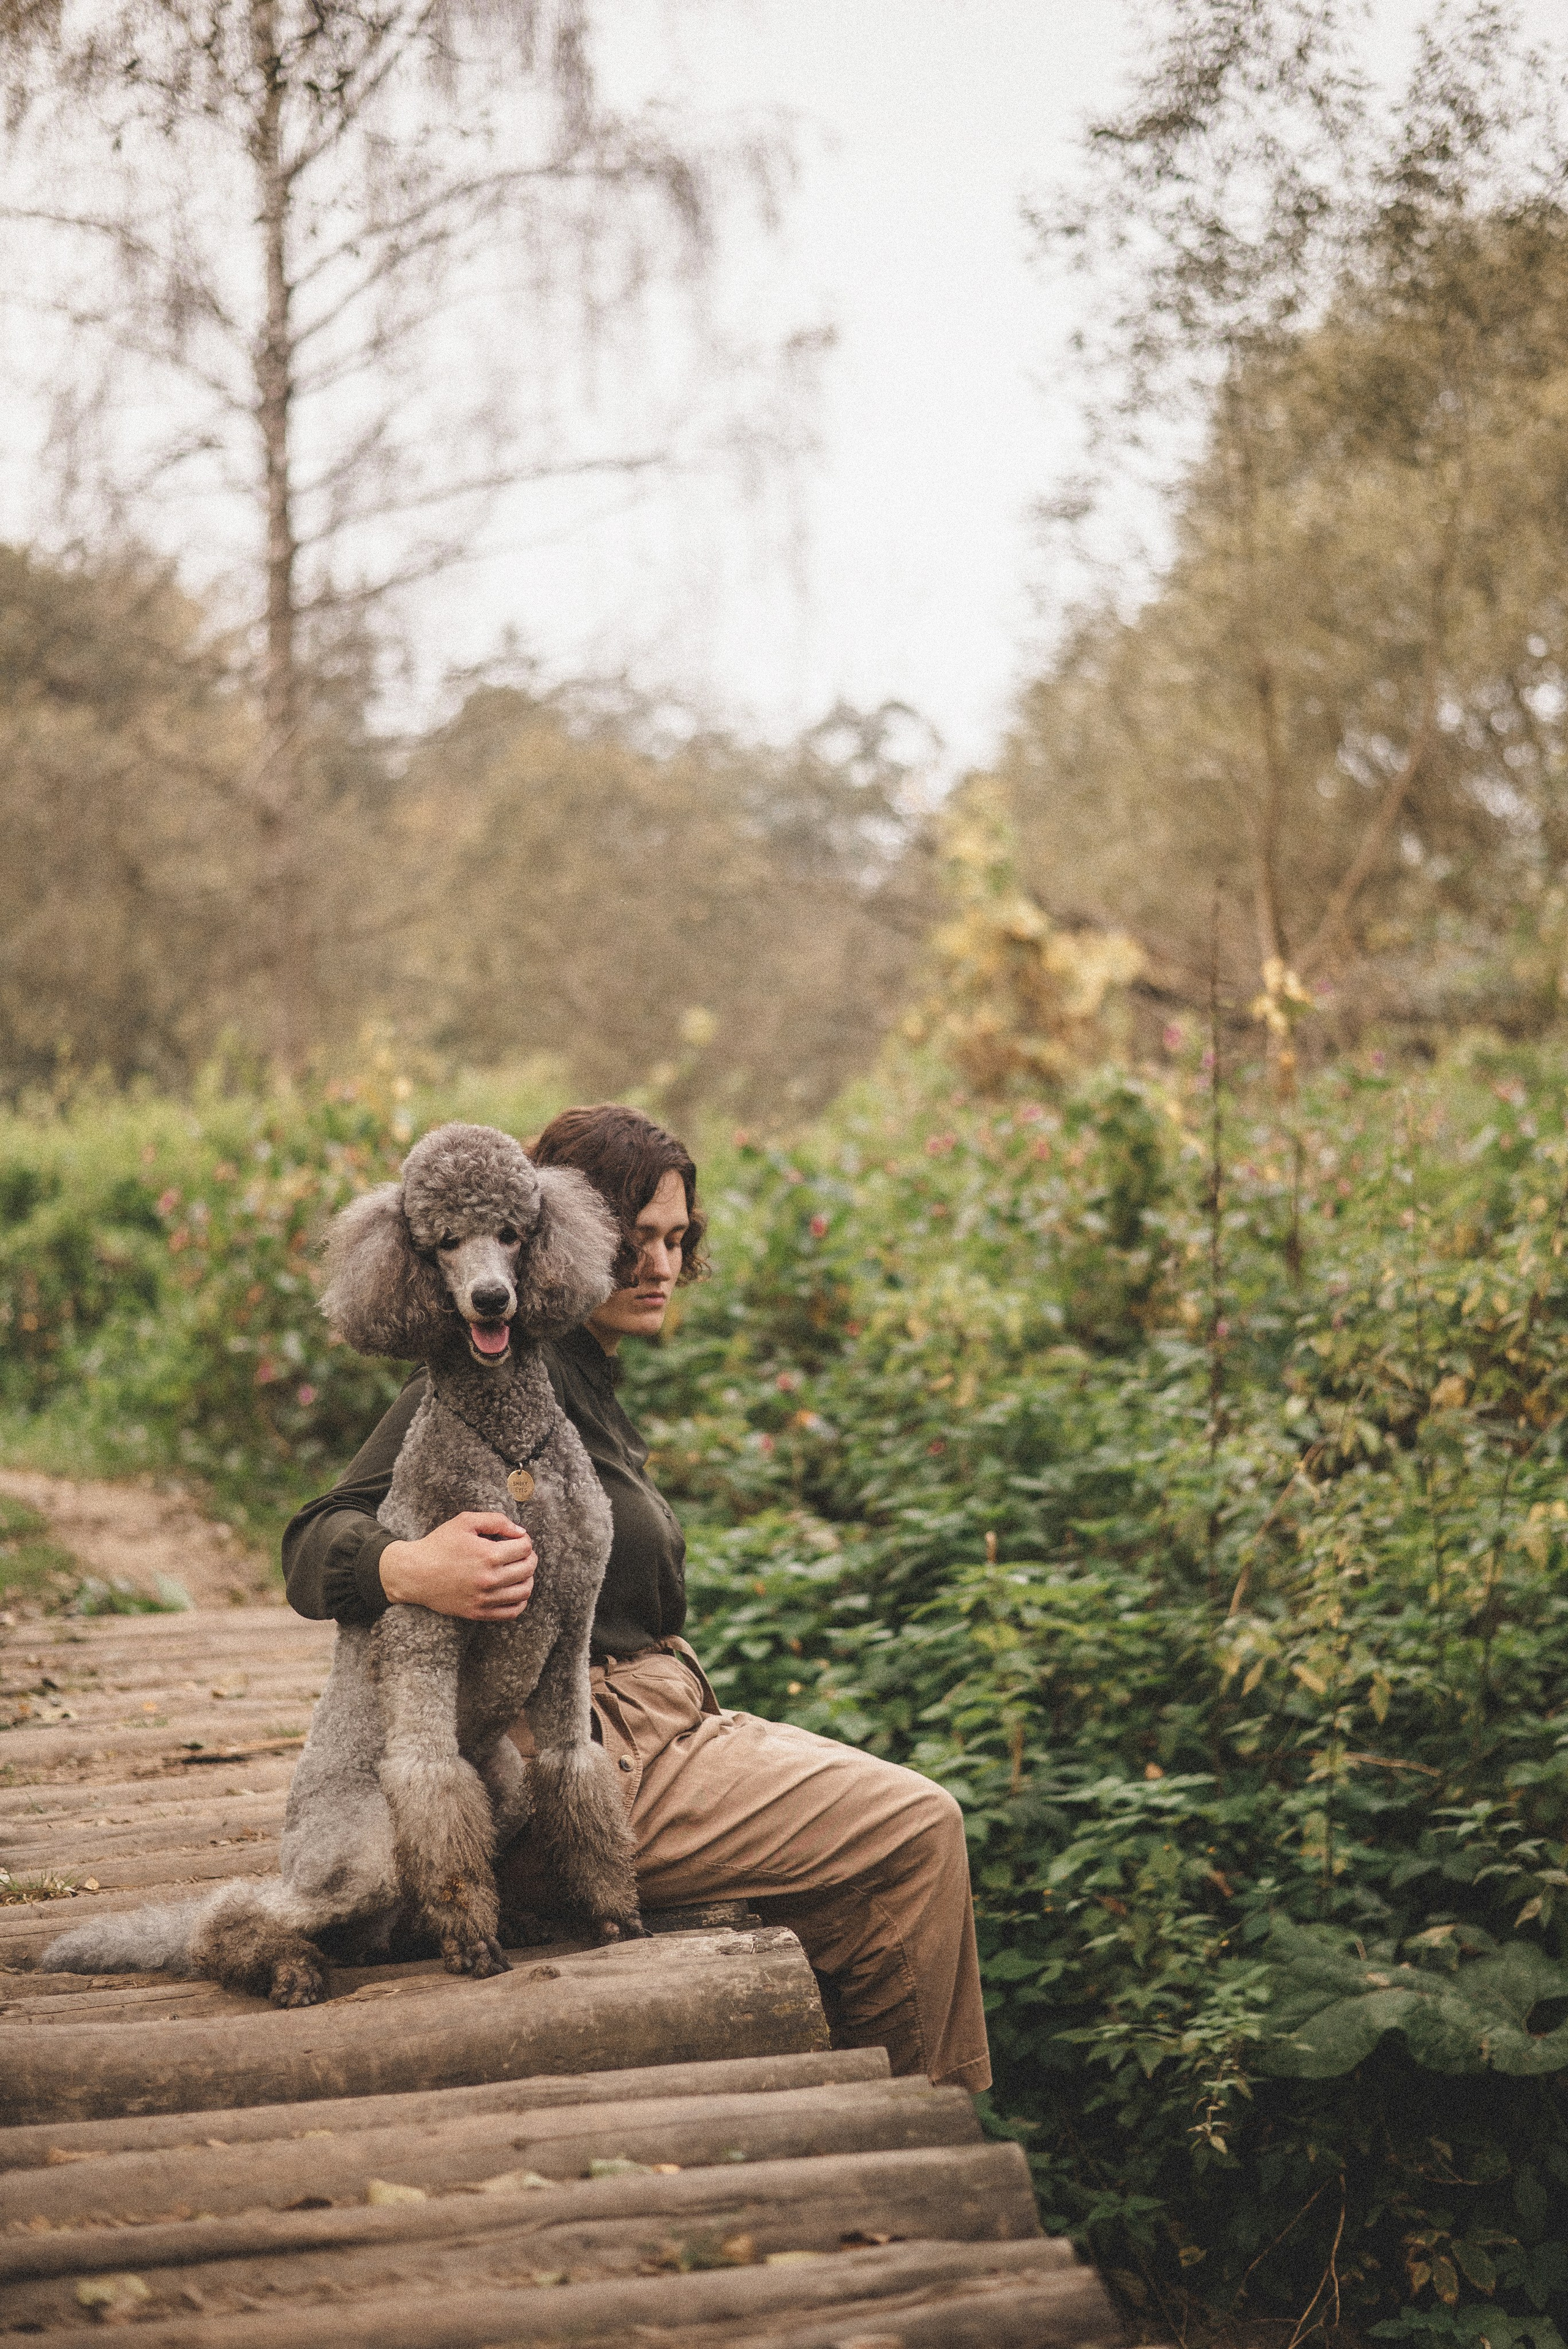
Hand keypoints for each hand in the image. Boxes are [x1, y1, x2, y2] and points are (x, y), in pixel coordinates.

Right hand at [379, 1513, 535, 1620]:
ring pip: (524, 1592)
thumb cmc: (439, 1544)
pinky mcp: (477, 1613)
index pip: (525, 1548)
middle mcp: (489, 1579)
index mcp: (488, 1555)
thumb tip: (520, 1532)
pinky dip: (520, 1602)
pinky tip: (515, 1591)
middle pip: (528, 1569)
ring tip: (520, 1571)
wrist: (414, 1573)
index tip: (517, 1539)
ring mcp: (484, 1599)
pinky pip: (511, 1612)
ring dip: (528, 1578)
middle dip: (529, 1557)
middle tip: (521, 1553)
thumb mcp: (465, 1522)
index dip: (524, 1540)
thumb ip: (496, 1521)